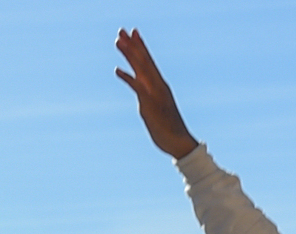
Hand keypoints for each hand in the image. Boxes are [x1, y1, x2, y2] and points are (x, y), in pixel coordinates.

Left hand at [115, 29, 198, 159]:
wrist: (179, 142)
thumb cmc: (168, 128)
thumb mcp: (154, 109)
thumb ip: (147, 98)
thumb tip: (140, 94)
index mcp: (159, 85)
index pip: (148, 62)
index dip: (140, 47)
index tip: (133, 33)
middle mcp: (157, 86)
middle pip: (143, 61)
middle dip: (132, 45)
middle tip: (121, 30)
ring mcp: (154, 93)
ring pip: (140, 69)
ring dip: (129, 54)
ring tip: (118, 41)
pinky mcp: (150, 104)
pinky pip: (138, 87)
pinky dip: (128, 78)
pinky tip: (117, 70)